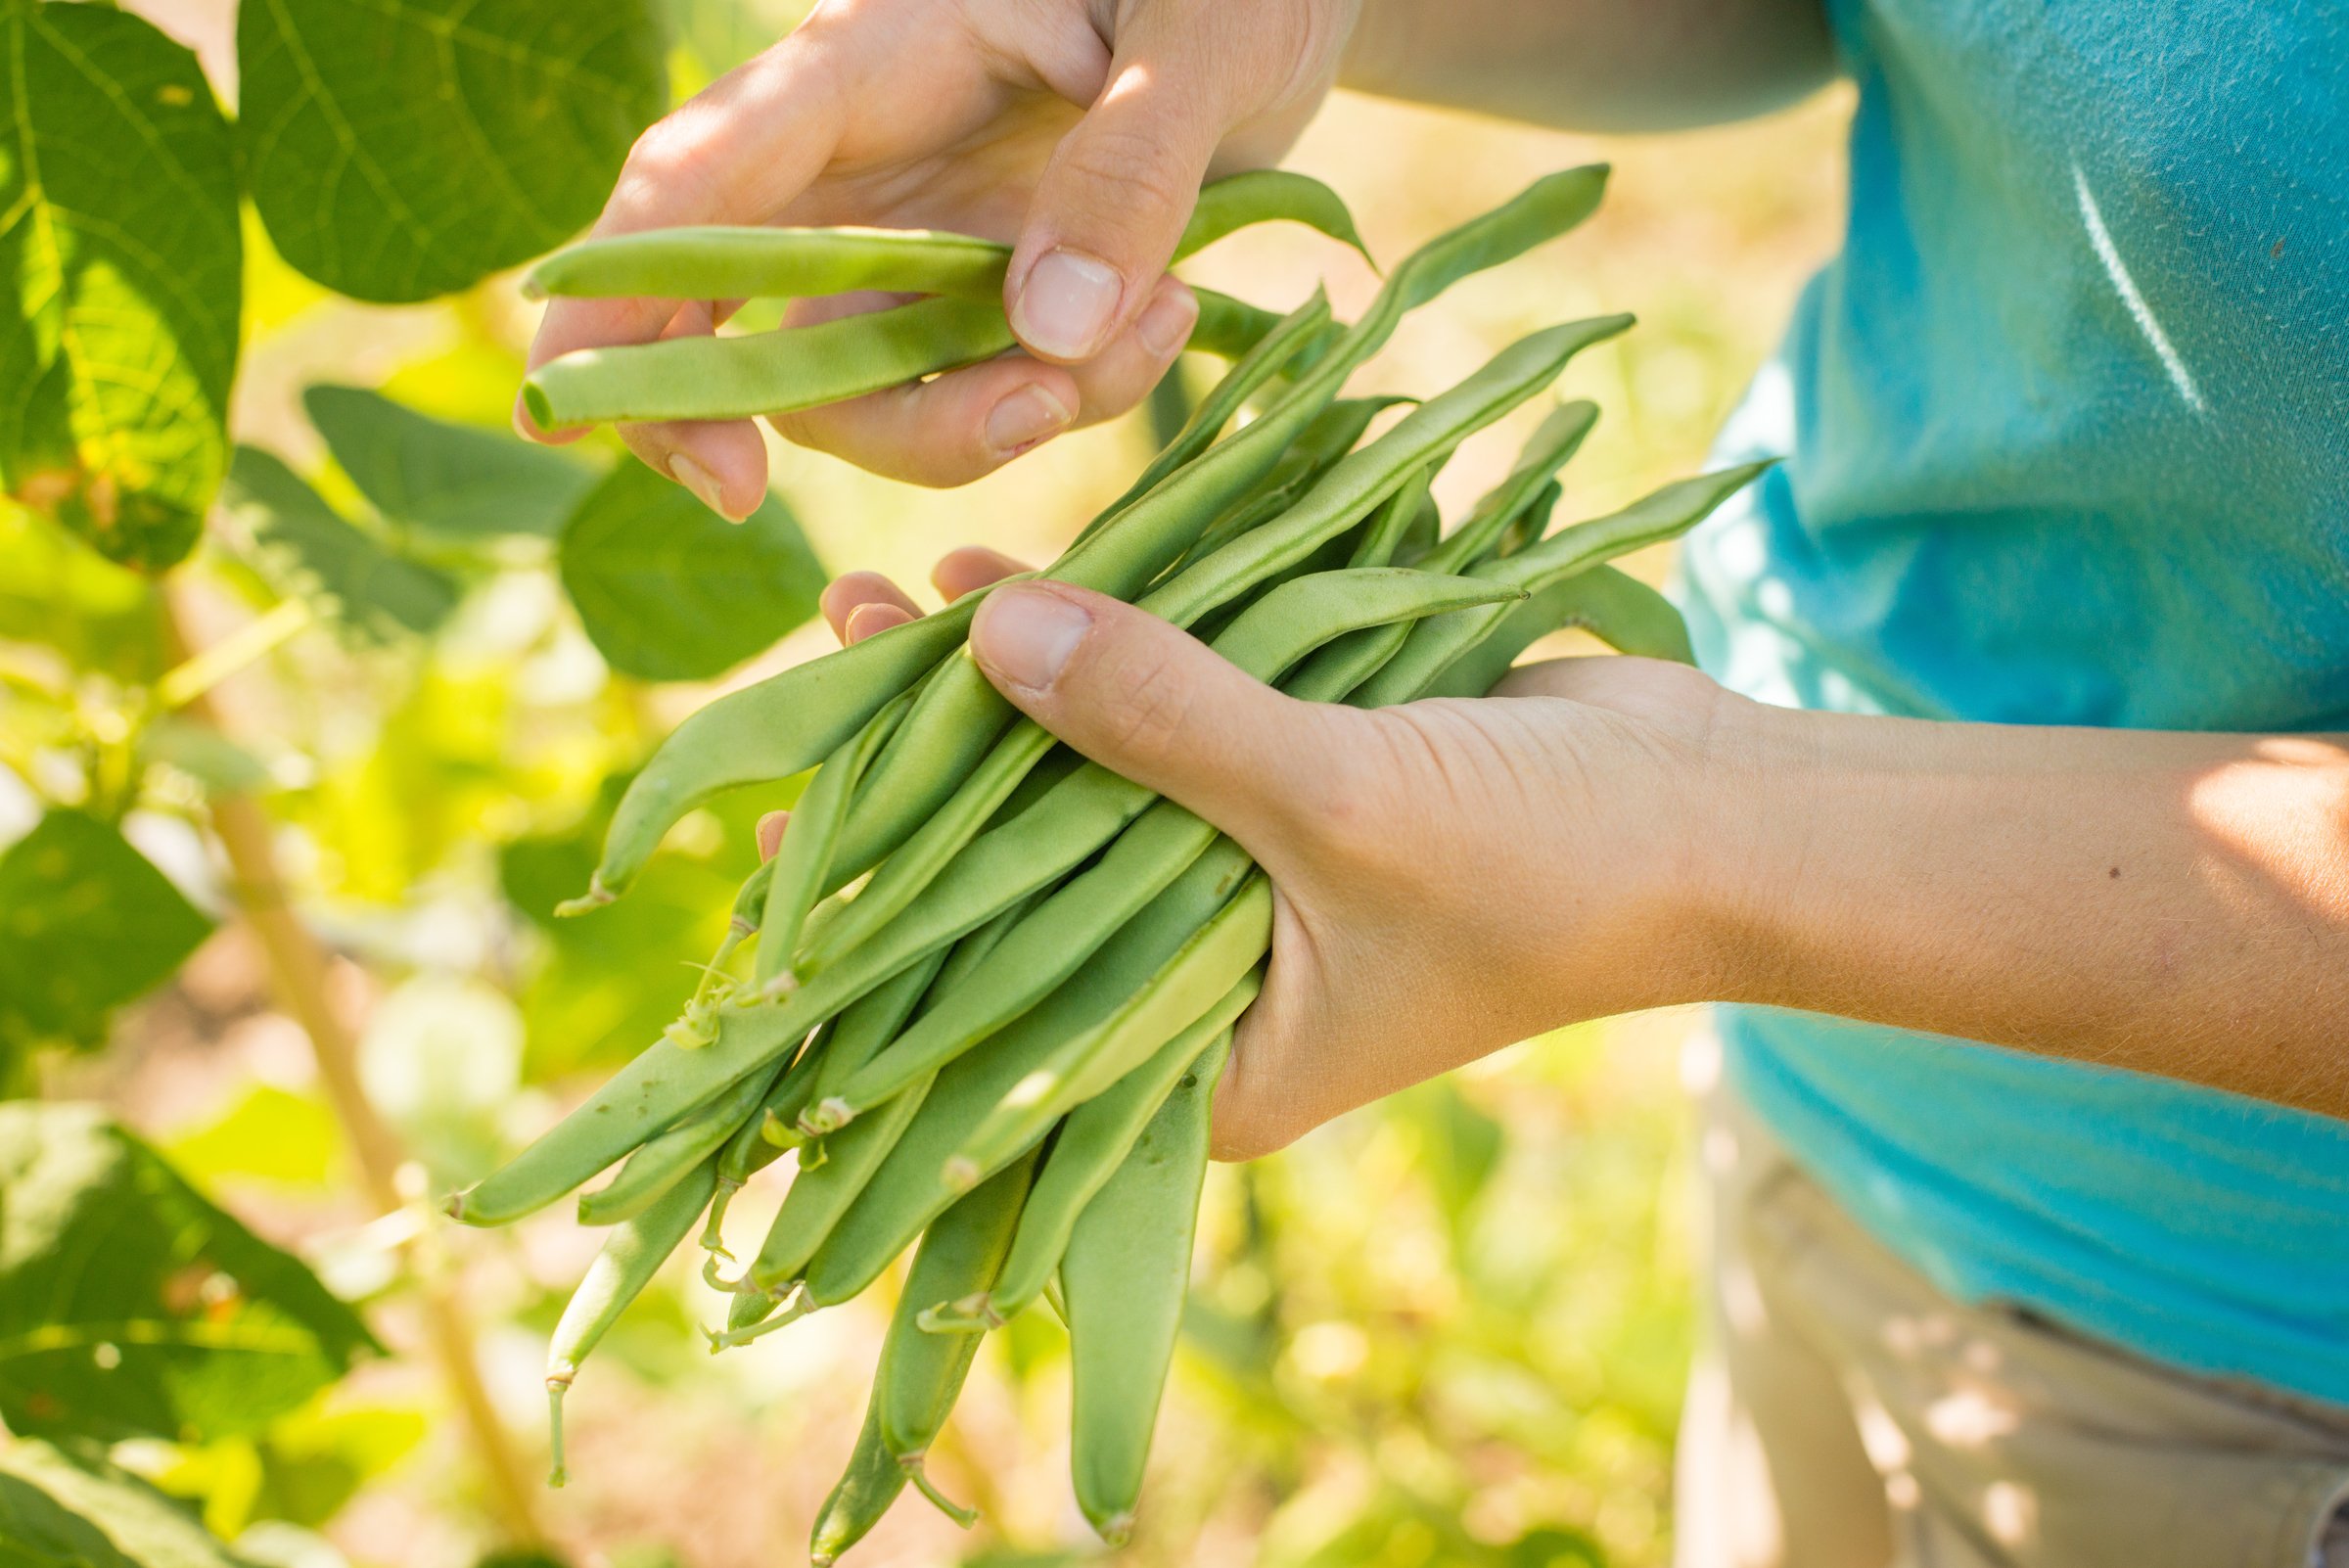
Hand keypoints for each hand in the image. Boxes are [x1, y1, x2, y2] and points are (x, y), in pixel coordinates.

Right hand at [523, 0, 1359, 507]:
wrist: (1279, 8)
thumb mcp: (1201, 33)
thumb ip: (1132, 166)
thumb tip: (1042, 331)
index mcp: (857, 70)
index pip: (684, 191)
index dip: (612, 307)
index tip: (604, 424)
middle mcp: (858, 177)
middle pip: (734, 335)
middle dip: (771, 424)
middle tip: (869, 464)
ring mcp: (914, 254)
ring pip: (865, 401)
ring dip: (985, 420)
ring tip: (1155, 325)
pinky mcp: (983, 309)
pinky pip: (980, 402)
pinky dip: (1070, 397)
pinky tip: (1172, 312)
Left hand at [789, 550, 1755, 1159]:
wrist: (1721, 813)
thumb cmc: (1551, 869)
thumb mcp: (1342, 803)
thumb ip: (1164, 719)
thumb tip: (985, 632)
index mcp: (1201, 1064)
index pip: (999, 1008)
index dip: (891, 919)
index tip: (794, 828)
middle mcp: (1202, 981)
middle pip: (1026, 875)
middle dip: (938, 771)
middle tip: (834, 662)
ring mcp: (1244, 878)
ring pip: (1089, 781)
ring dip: (1013, 692)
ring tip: (896, 600)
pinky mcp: (1284, 784)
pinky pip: (1166, 718)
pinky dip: (1109, 653)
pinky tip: (1018, 578)